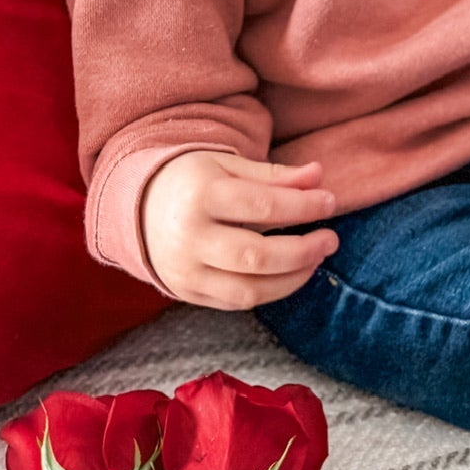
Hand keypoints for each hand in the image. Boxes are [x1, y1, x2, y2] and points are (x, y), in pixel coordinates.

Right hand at [141, 152, 338, 308]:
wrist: (139, 206)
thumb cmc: (194, 180)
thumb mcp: (229, 166)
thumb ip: (274, 175)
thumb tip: (318, 176)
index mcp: (200, 195)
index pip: (264, 207)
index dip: (304, 207)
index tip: (330, 202)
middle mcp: (188, 238)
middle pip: (257, 257)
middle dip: (303, 251)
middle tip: (330, 239)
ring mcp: (184, 271)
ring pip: (248, 290)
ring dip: (291, 279)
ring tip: (315, 259)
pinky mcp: (185, 292)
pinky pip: (234, 303)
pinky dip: (268, 293)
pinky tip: (288, 275)